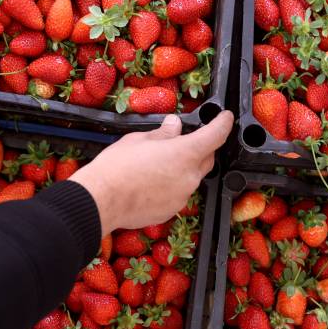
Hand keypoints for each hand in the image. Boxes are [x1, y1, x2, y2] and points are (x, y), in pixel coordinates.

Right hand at [68, 111, 233, 235]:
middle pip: (206, 159)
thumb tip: (175, 126)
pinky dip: (170, 185)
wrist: (101, 200)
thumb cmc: (117, 165)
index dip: (223, 123)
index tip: (226, 117)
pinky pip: (177, 194)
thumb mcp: (139, 140)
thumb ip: (163, 133)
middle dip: (201, 148)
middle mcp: (190, 177)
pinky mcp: (171, 211)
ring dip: (182, 168)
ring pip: (190, 178)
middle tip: (182, 141)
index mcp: (185, 153)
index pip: (215, 135)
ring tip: (157, 164)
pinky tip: (150, 183)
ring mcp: (182, 197)